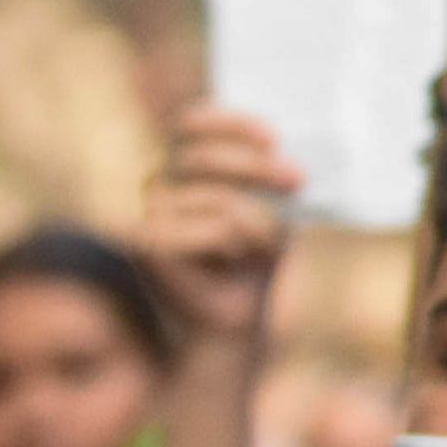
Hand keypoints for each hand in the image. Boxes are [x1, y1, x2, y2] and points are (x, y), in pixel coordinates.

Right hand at [138, 104, 299, 348]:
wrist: (235, 323)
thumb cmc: (254, 261)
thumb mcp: (271, 206)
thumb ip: (268, 174)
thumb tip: (286, 149)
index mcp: (177, 172)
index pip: (188, 125)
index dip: (230, 123)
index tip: (275, 139)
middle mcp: (154, 190)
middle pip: (200, 155)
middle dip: (257, 166)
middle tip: (299, 180)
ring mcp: (146, 218)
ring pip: (217, 197)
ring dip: (257, 221)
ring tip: (264, 247)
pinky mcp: (149, 248)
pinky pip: (216, 228)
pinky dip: (241, 242)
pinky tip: (238, 262)